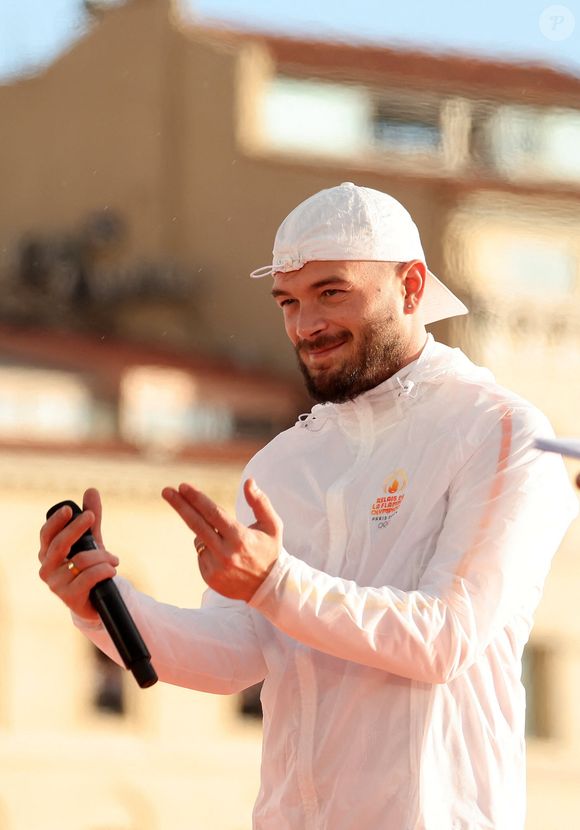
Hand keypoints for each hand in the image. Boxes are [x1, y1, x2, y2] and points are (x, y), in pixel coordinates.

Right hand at [38, 488, 118, 622]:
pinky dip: (105, 570)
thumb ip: (91, 518)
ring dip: (103, 557)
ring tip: (113, 559)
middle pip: (59, 544)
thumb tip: (91, 490)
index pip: (46, 534)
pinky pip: (89, 577)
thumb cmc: (90, 567)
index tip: (70, 509)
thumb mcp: (91, 541)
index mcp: (48, 553)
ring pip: (81, 561)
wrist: (97, 599)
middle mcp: (47, 569)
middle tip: (91, 517)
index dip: (56, 521)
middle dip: (76, 528)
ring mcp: (56, 585)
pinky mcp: (69, 598)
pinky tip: (112, 570)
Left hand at [162, 478, 281, 601]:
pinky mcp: (209, 577)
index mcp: (240, 537)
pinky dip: (208, 549)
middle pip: (196, 524)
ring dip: (204, 532)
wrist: (269, 588)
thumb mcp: (272, 525)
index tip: (183, 486)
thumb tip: (248, 481)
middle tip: (166, 491)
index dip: (197, 498)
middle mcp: (225, 553)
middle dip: (180, 505)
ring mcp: (216, 567)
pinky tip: (224, 555)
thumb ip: (260, 502)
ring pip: (199, 540)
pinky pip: (201, 555)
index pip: (213, 513)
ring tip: (224, 539)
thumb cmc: (270, 551)